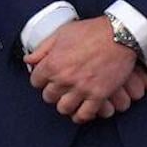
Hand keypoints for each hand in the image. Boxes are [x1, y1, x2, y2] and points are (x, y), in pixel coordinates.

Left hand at [25, 17, 146, 123]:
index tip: (44, 79)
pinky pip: (85, 114)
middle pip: (48, 97)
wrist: (118, 35)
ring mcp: (82, 88)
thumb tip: (28, 59)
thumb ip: (42, 49)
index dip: (40, 79)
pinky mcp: (99, 95)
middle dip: (51, 92)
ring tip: (68, 100)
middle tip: (57, 89)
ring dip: (64, 105)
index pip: (35, 81)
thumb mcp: (61, 34)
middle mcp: (64, 78)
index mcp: (53, 63)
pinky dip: (80, 116)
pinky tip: (79, 112)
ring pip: (64, 108)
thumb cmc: (90, 31)